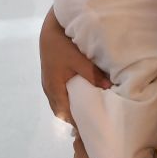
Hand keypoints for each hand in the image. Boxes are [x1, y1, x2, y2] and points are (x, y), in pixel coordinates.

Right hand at [39, 8, 110, 125]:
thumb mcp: (79, 59)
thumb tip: (109, 88)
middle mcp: (49, 88)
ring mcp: (47, 83)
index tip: (91, 128)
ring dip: (69, 109)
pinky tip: (78, 97)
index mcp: (54, 87)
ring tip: (86, 111)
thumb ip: (92, 75)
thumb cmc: (62, 44)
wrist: (49, 29)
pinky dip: (66, 100)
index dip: (77, 122)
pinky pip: (57, 96)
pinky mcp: (49, 77)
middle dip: (73, 118)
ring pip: (58, 104)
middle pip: (60, 111)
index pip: (65, 113)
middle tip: (90, 121)